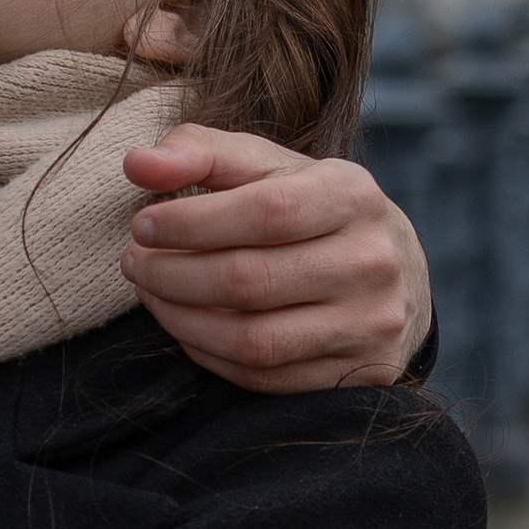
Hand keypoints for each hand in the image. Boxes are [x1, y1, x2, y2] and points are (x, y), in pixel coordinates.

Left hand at [121, 128, 431, 391]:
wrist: (395, 275)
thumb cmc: (310, 212)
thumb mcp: (268, 167)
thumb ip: (202, 152)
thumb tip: (137, 164)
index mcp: (352, 195)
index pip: (265, 211)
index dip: (190, 223)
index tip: (142, 225)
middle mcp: (371, 261)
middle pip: (249, 280)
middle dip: (172, 274)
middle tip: (133, 263)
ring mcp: (368, 323)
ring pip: (252, 339)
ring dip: (181, 320)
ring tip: (150, 293)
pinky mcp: (357, 373)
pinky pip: (263, 377)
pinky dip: (208, 354)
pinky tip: (185, 327)